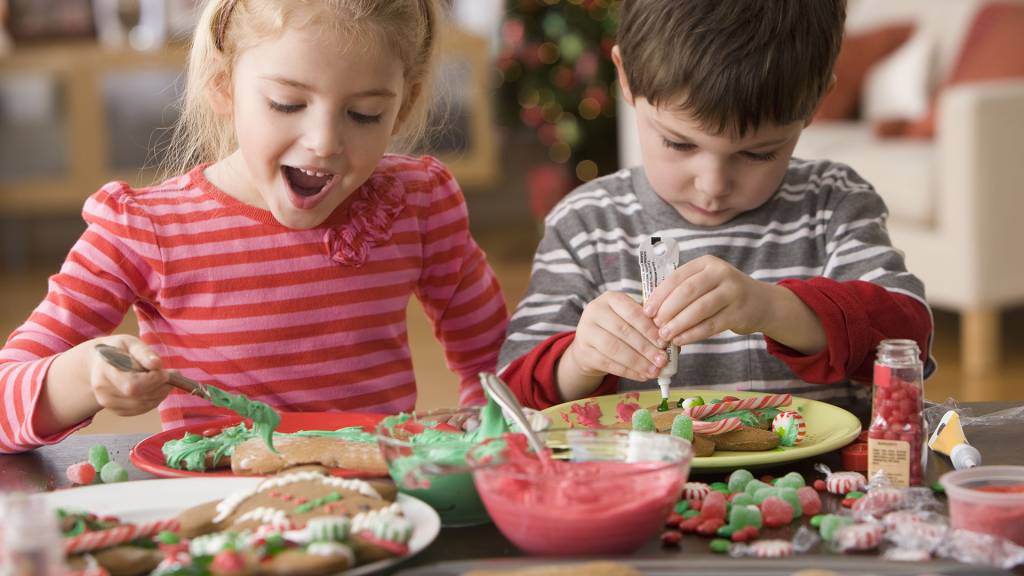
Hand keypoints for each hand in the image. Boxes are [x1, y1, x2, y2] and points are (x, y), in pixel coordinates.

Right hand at [88, 335, 169, 415]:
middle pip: (140, 397)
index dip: (154, 380)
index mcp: (105, 370)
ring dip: (161, 393)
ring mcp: (108, 403)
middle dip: (161, 386)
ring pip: (143, 404)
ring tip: (163, 379)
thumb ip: (144, 353)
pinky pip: (142, 409)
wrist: (100, 363)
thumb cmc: (119, 350)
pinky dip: (155, 399)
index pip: (132, 385)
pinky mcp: (117, 410)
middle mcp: (103, 391)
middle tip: (171, 375)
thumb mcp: (130, 343)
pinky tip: (155, 387)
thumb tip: (157, 364)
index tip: (166, 371)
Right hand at [565, 291, 667, 381]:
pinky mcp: (584, 352)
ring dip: (638, 362)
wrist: (590, 343)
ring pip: (615, 348)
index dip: (649, 329)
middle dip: (646, 348)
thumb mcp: (631, 319)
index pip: (632, 312)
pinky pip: (608, 363)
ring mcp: (586, 331)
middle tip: (662, 360)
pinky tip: (642, 376)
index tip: (664, 343)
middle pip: (623, 331)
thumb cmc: (618, 329)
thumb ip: (650, 326)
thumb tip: (673, 344)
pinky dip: (628, 371)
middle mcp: (595, 311)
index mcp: (611, 298)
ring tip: (654, 371)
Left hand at [643, 255, 774, 345]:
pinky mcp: (740, 312)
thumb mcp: (706, 283)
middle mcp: (721, 273)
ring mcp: (733, 292)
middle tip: (655, 325)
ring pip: (699, 309)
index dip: (659, 295)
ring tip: (665, 335)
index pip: (677, 277)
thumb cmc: (723, 294)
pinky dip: (693, 334)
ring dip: (679, 324)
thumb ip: (682, 290)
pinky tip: (681, 340)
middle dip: (667, 310)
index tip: (646, 310)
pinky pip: (711, 325)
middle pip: (688, 291)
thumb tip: (651, 309)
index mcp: (707, 263)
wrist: (762, 303)